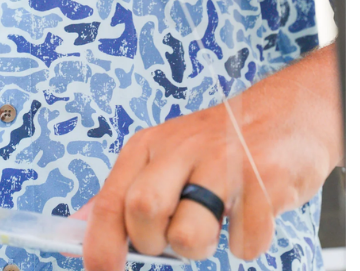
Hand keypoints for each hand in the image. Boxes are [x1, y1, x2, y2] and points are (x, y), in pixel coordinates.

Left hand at [82, 45, 341, 268]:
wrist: (284, 112)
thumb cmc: (216, 146)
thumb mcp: (162, 158)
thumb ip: (122, 193)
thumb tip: (75, 229)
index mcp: (149, 147)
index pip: (110, 200)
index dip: (100, 246)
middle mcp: (181, 149)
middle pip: (143, 210)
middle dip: (153, 242)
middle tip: (172, 235)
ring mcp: (223, 162)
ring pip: (189, 234)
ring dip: (202, 244)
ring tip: (215, 220)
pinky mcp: (263, 179)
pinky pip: (245, 242)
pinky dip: (248, 241)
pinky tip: (251, 211)